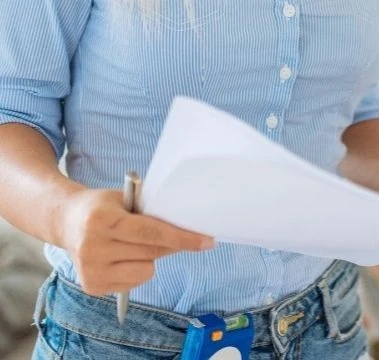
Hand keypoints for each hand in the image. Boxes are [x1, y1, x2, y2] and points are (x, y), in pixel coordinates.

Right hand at [60, 188, 213, 294]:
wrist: (67, 221)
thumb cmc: (104, 206)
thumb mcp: (125, 197)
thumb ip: (150, 209)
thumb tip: (186, 224)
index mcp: (103, 219)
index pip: (151, 231)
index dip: (182, 237)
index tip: (207, 242)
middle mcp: (93, 247)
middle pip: (152, 251)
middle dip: (173, 244)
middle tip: (184, 236)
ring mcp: (90, 270)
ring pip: (146, 270)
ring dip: (151, 257)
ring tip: (136, 243)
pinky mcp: (91, 286)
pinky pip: (134, 282)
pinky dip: (138, 269)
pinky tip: (125, 256)